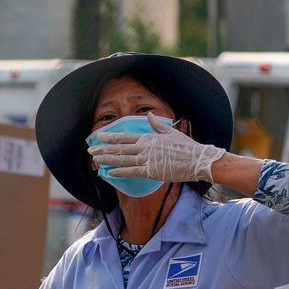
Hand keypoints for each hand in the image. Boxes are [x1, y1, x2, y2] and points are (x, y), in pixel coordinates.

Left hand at [88, 112, 225, 182]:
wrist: (197, 160)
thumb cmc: (186, 147)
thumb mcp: (171, 132)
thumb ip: (157, 125)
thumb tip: (150, 115)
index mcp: (149, 138)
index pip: (125, 137)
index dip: (111, 137)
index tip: (99, 136)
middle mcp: (146, 148)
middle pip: (120, 149)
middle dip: (104, 150)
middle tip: (91, 150)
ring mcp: (148, 160)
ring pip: (123, 160)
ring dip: (108, 160)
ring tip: (96, 160)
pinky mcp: (152, 171)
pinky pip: (132, 172)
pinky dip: (120, 172)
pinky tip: (110, 173)